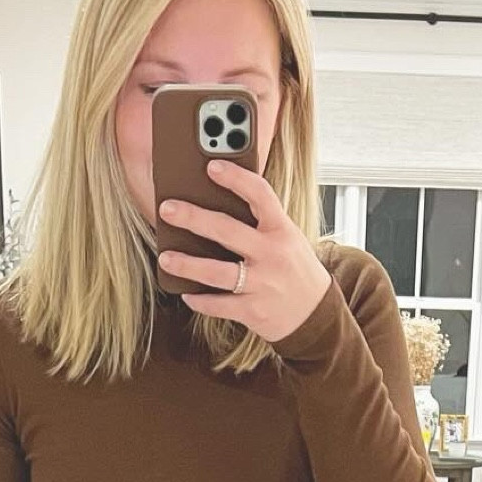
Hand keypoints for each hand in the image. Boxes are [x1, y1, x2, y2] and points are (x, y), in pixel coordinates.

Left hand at [158, 159, 332, 342]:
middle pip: (227, 231)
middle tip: (167, 209)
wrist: (316, 315)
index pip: (260, 195)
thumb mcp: (288, 239)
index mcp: (282, 230)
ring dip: (187, 264)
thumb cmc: (296, 271)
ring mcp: (262, 284)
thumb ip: (262, 223)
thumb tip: (218, 205)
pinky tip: (187, 294)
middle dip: (193, 218)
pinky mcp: (253, 311)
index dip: (236, 178)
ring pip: (216, 272)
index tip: (212, 166)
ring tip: (166, 258)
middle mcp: (272, 254)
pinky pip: (219, 305)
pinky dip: (200, 300)